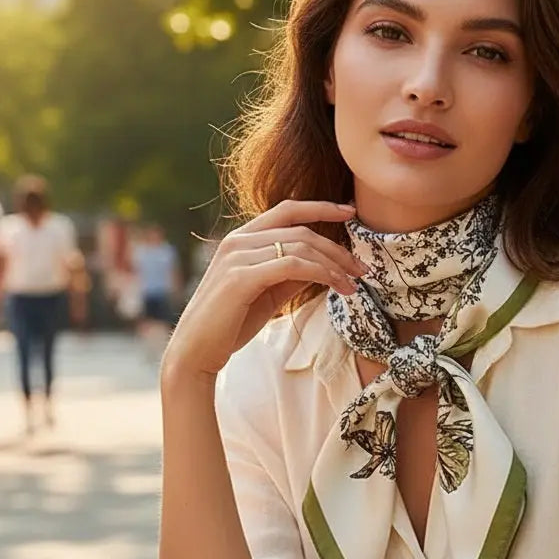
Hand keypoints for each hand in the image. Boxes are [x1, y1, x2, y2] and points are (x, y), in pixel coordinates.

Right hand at [162, 200, 367, 381]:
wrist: (196, 351)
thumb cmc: (230, 323)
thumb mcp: (267, 292)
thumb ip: (290, 273)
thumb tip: (323, 264)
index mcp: (241, 239)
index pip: (287, 210)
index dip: (320, 207)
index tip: (350, 213)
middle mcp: (237, 241)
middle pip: (301, 231)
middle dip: (337, 248)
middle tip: (362, 268)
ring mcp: (237, 257)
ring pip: (300, 247)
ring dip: (334, 265)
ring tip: (354, 284)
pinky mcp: (240, 278)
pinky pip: (292, 266)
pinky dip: (322, 274)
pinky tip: (338, 287)